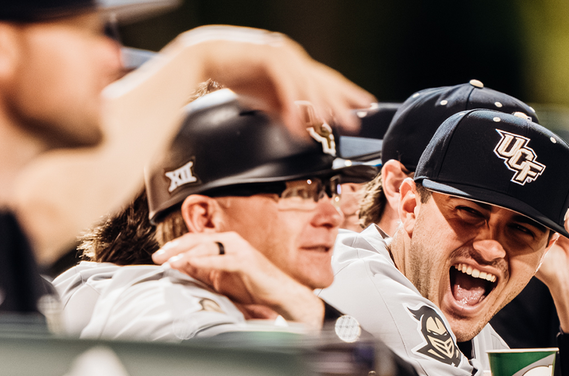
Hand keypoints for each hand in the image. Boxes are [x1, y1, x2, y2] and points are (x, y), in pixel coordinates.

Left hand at [152, 232, 323, 328]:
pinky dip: (203, 261)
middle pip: (197, 240)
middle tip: (158, 256)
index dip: (175, 246)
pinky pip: (220, 260)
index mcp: (226, 243)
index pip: (195, 240)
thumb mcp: (222, 278)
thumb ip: (203, 270)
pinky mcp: (245, 261)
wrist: (281, 295)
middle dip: (175, 247)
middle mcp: (232, 241)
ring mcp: (239, 249)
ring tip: (170, 261)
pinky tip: (189, 264)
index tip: (160, 255)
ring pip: (206, 247)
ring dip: (185, 254)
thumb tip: (180, 266)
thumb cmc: (254, 287)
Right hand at [162, 26, 373, 135]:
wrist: (204, 58)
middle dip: (341, 104)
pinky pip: (286, 84)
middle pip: (323, 82)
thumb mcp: (266, 100)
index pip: (327, 80)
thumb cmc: (234, 74)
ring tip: (327, 124)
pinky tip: (296, 122)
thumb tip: (303, 128)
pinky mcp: (267, 54)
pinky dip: (292, 104)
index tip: (364, 107)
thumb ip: (286, 111)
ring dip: (318, 106)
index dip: (347, 94)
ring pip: (307, 83)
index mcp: (295, 65)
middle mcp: (293, 56)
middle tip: (354, 122)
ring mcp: (282, 53)